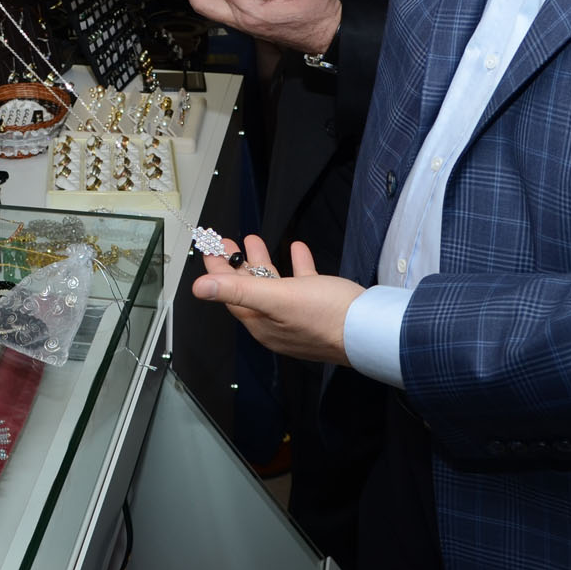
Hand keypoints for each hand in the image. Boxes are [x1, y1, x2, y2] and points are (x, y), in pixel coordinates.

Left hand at [192, 236, 364, 364]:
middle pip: (249, 288)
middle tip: (227, 241)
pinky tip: (297, 249)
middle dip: (237, 263)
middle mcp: (276, 322)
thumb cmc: (326, 316)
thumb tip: (199, 289)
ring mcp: (298, 314)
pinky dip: (296, 264)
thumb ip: (238, 291)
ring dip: (262, 261)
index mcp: (262, 323)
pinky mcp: (320, 306)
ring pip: (273, 284)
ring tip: (253, 240)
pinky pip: (302, 282)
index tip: (209, 248)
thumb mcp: (277, 298)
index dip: (217, 270)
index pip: (230, 294)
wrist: (371, 329)